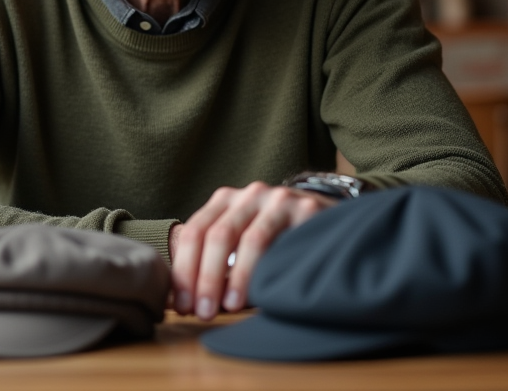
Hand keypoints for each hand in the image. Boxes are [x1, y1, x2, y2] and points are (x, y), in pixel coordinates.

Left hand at [169, 182, 336, 319]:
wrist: (327, 218)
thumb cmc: (277, 240)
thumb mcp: (243, 243)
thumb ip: (218, 265)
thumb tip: (185, 302)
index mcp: (225, 201)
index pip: (194, 232)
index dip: (183, 270)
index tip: (180, 305)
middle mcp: (248, 194)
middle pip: (215, 235)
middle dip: (204, 278)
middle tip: (201, 312)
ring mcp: (277, 199)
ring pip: (248, 238)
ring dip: (235, 278)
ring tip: (229, 307)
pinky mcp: (305, 209)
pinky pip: (281, 240)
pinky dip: (264, 268)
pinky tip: (260, 292)